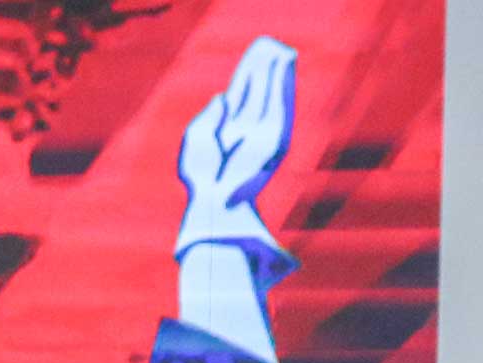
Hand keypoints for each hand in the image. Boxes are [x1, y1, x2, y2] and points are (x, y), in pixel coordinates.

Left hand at [174, 36, 294, 259]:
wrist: (213, 200)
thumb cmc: (200, 176)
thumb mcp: (197, 139)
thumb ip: (209, 116)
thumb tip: (222, 97)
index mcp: (229, 129)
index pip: (241, 94)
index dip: (247, 73)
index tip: (254, 53)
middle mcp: (247, 129)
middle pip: (258, 91)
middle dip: (264, 67)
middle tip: (269, 43)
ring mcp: (261, 132)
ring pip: (271, 94)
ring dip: (278, 72)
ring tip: (280, 49)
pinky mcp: (274, 137)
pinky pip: (281, 105)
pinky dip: (284, 85)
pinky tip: (285, 67)